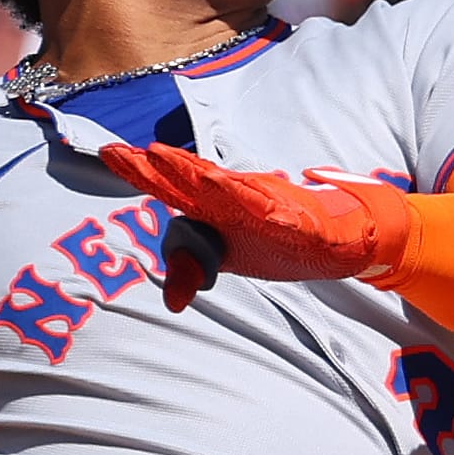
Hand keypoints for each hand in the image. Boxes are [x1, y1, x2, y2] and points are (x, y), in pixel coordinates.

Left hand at [97, 143, 414, 310]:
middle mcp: (239, 197)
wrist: (344, 239)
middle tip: (130, 152)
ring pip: (229, 189)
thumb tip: (171, 301)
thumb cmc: (280, 238)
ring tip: (167, 160)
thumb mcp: (230, 256)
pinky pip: (276, 212)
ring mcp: (269, 205)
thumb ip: (195, 268)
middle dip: (163, 167)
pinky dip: (258, 203)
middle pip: (194, 180)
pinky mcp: (298, 220)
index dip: (142, 170)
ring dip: (199, 175)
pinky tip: (234, 192)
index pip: (173, 186)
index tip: (109, 153)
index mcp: (218, 204)